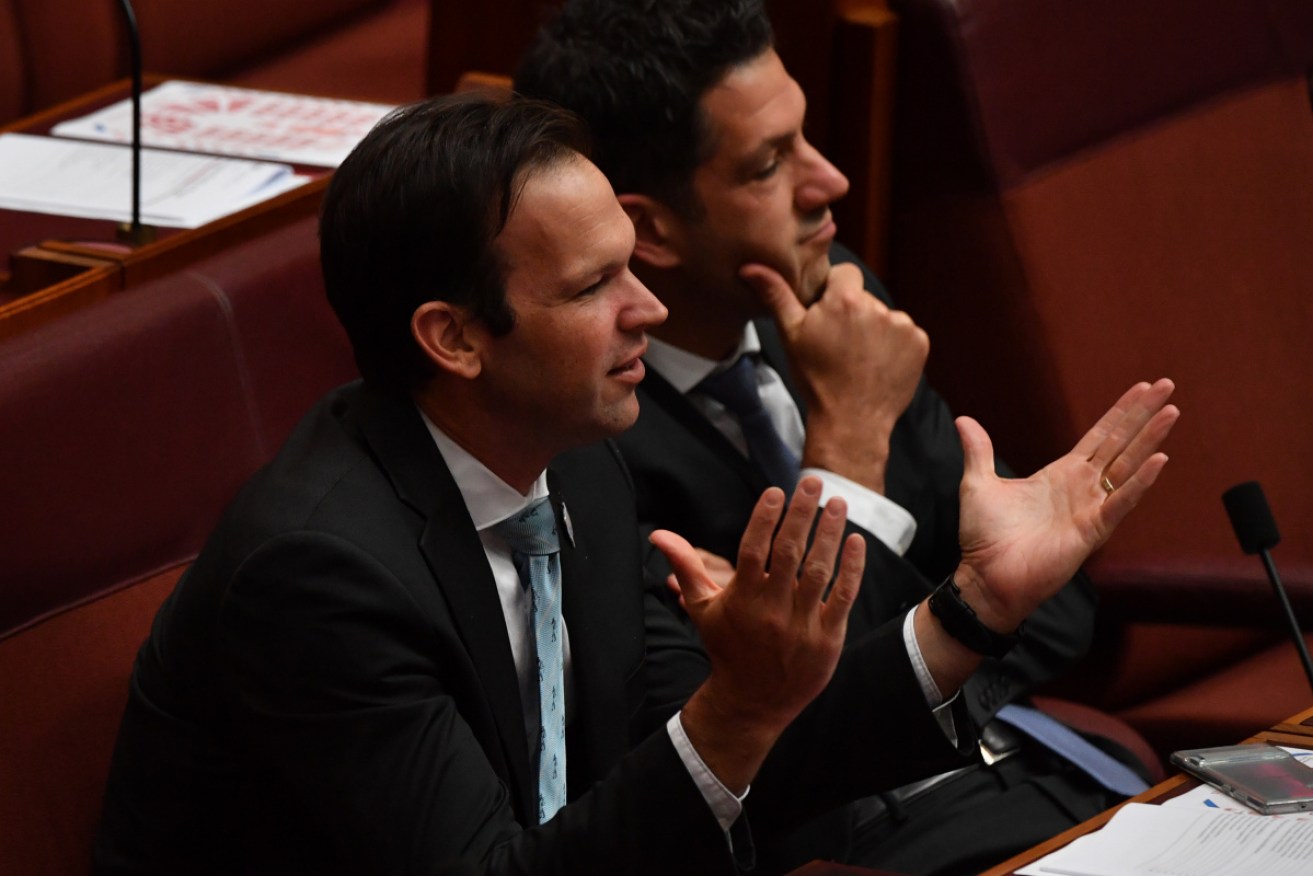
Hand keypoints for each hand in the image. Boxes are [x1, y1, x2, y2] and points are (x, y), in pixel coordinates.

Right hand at [650, 476, 864, 790]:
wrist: (752, 701)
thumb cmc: (726, 647)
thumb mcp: (703, 607)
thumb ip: (686, 565)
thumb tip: (657, 535)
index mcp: (742, 599)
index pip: (753, 549)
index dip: (764, 518)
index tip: (776, 490)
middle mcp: (771, 609)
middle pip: (789, 552)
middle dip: (802, 513)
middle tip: (812, 482)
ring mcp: (801, 624)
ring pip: (819, 570)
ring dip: (830, 533)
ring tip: (838, 502)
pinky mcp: (827, 638)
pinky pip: (843, 596)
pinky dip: (851, 568)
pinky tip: (855, 541)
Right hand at [740, 262, 927, 493]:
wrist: (851, 422)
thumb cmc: (817, 379)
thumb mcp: (790, 336)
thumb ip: (775, 295)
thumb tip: (750, 267)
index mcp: (846, 299)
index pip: (845, 273)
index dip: (834, 291)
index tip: (828, 315)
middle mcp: (879, 307)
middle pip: (864, 297)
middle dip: (853, 313)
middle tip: (839, 343)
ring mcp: (903, 325)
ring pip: (884, 316)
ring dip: (874, 329)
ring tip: (859, 358)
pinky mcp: (919, 343)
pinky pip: (905, 333)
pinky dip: (894, 345)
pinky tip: (877, 364)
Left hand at [953, 379, 1178, 631]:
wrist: (984, 577)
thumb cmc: (984, 537)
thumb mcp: (978, 484)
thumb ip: (979, 451)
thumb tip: (963, 420)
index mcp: (1060, 475)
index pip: (1100, 436)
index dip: (1121, 412)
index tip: (1143, 388)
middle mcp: (1082, 488)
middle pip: (1121, 443)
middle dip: (1144, 415)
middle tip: (1168, 386)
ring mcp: (1091, 508)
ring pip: (1128, 467)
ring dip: (1150, 440)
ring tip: (1171, 412)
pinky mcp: (1092, 531)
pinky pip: (1121, 502)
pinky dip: (1140, 482)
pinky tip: (1159, 459)